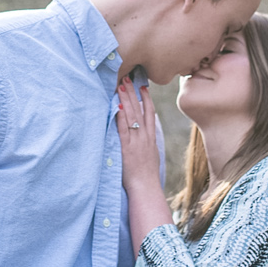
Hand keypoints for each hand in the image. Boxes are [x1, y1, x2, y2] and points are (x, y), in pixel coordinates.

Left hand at [114, 76, 161, 195]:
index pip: (150, 113)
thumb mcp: (151, 155)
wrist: (145, 187)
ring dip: (126, 100)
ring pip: (131, 116)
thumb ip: (147, 143)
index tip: (142, 86)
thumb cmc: (146, 175)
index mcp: (150, 138)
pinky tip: (116, 107)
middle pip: (139, 110)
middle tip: (128, 79)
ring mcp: (135, 141)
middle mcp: (144, 136)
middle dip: (133, 93)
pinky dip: (119, 118)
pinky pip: (122, 130)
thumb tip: (145, 135)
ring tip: (121, 86)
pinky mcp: (126, 148)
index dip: (146, 99)